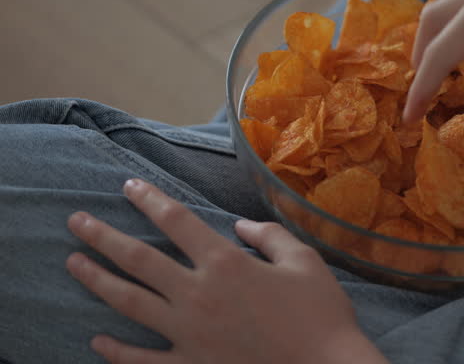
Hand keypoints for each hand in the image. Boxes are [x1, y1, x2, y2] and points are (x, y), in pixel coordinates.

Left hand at [66, 179, 386, 363]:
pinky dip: (117, 352)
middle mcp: (198, 294)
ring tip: (73, 263)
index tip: (129, 187)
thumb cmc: (320, 313)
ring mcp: (189, 334)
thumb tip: (239, 226)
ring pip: (130, 303)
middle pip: (139, 260)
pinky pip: (143, 360)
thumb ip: (269, 236)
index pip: (177, 222)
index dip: (150, 200)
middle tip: (75, 222)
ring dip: (97, 281)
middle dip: (102, 237)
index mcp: (226, 263)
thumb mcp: (304, 261)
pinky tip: (97, 341)